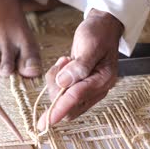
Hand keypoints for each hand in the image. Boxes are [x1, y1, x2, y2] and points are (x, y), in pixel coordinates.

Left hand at [37, 9, 122, 129]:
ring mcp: (89, 89)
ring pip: (64, 100)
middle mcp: (97, 89)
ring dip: (57, 81)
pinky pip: (63, 92)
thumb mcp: (90, 45)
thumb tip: (64, 83)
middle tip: (60, 66)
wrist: (103, 27)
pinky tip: (66, 64)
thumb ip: (79, 66)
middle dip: (57, 90)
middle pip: (69, 106)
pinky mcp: (81, 87)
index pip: (77, 98)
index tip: (46, 121)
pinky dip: (58, 79)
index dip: (60, 109)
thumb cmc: (100, 33)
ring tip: (65, 61)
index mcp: (103, 81)